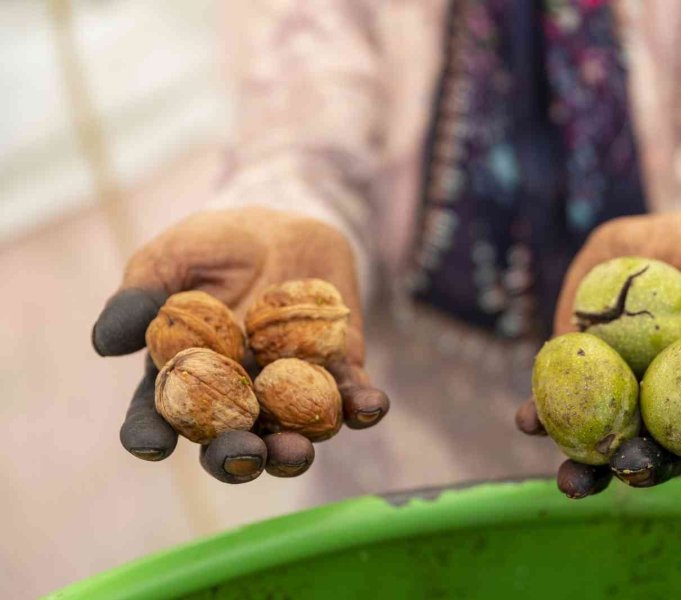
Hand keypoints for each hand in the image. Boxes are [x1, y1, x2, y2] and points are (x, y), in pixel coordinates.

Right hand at [92, 207, 388, 482]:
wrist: (287, 224)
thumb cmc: (218, 244)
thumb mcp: (174, 256)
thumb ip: (142, 294)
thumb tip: (104, 342)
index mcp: (186, 375)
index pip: (161, 415)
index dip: (152, 434)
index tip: (152, 444)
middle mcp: (237, 394)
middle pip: (230, 440)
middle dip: (235, 456)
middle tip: (242, 454)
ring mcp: (289, 389)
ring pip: (291, 434)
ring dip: (295, 450)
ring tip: (298, 451)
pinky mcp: (338, 373)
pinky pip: (351, 399)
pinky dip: (361, 408)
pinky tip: (369, 408)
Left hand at [516, 212, 680, 496]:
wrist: (659, 240)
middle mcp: (669, 408)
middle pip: (662, 451)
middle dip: (644, 467)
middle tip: (630, 468)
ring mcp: (621, 397)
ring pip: (605, 442)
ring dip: (586, 466)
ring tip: (571, 480)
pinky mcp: (579, 377)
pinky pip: (558, 403)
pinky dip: (541, 416)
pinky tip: (529, 420)